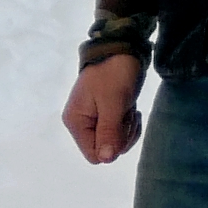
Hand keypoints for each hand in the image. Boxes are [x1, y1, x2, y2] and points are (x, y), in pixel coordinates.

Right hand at [63, 51, 143, 165]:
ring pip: (115, 142)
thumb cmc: (114, 74)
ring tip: (128, 107)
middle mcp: (81, 123)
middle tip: (127, 113)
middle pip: (106, 150)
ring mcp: (93, 119)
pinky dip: (128, 124)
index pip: (94, 154)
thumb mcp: (113, 103)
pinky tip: (131, 109)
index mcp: (76, 121)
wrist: (122, 48)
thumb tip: (105, 160)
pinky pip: (119, 132)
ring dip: (127, 128)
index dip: (113, 146)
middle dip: (122, 135)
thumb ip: (109, 132)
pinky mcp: (105, 115)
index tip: (121, 124)